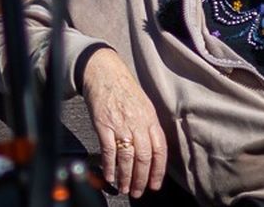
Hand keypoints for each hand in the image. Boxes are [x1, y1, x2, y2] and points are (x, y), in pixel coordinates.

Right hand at [81, 48, 165, 197]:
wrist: (103, 71)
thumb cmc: (123, 88)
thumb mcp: (144, 105)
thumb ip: (148, 127)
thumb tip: (152, 151)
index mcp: (150, 118)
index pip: (159, 150)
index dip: (158, 171)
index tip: (154, 184)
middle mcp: (138, 123)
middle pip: (144, 157)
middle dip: (141, 179)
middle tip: (137, 191)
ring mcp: (120, 124)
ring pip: (127, 157)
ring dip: (125, 176)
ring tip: (124, 187)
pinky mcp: (103, 124)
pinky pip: (108, 150)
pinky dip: (109, 166)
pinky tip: (109, 175)